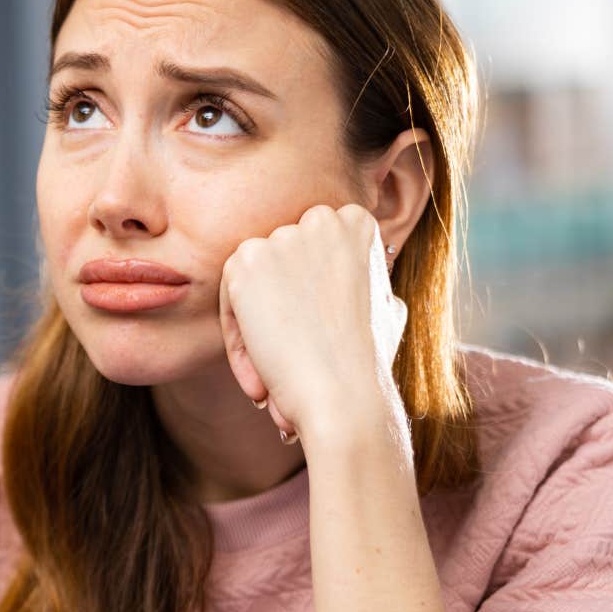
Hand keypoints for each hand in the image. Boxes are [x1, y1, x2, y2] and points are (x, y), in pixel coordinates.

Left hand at [217, 204, 409, 443]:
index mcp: (357, 223)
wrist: (342, 392)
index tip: (313, 332)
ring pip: (254, 280)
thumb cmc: (365, 360)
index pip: (314, 249)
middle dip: (279, 306)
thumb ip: (361, 278)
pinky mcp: (246, 261)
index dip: (307, 294)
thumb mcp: (383, 305)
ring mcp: (283, 237)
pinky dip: (237, 337)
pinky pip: (229, 295)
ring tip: (274, 373)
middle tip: (289, 354)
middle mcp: (322, 219)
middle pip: (282, 261)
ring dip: (256, 325)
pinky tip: (258, 377)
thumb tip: (352, 280)